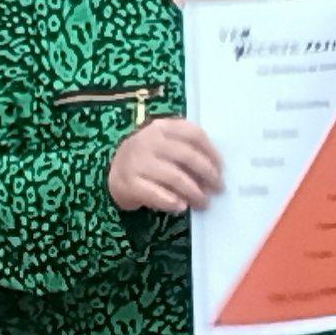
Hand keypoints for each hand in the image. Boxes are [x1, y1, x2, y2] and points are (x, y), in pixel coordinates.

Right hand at [105, 117, 221, 214]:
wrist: (114, 173)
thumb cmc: (149, 158)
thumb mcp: (164, 144)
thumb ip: (186, 149)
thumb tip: (216, 171)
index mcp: (162, 127)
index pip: (194, 135)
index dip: (212, 152)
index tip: (221, 168)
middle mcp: (149, 141)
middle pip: (187, 156)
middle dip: (208, 174)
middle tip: (218, 188)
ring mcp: (137, 162)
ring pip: (175, 177)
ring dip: (194, 192)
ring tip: (203, 203)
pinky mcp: (130, 184)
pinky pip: (157, 194)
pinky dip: (172, 202)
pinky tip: (182, 207)